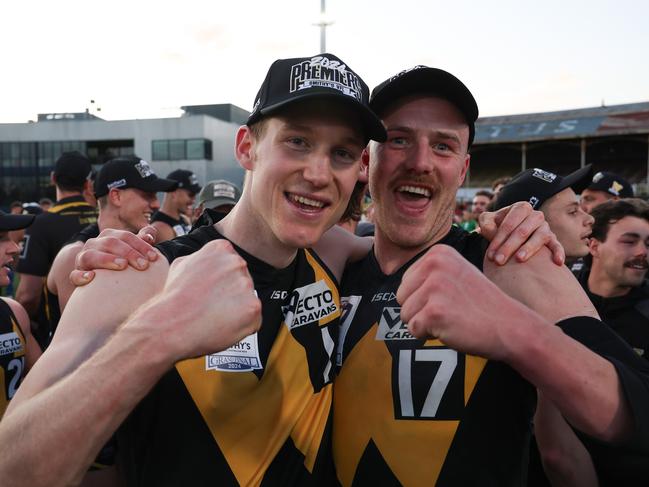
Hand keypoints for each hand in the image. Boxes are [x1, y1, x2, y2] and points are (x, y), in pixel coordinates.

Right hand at [69, 227, 158, 286]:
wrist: (104, 283)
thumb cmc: (124, 264)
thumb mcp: (134, 251)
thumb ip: (142, 240)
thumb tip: (149, 236)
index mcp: (109, 236)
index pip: (125, 236)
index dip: (141, 245)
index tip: (154, 258)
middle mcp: (94, 244)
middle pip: (111, 243)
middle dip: (129, 252)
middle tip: (144, 265)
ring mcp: (83, 258)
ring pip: (91, 255)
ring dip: (107, 259)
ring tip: (122, 265)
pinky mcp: (77, 274)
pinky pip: (75, 274)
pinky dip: (81, 276)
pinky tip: (91, 277)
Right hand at [136, 239, 261, 360]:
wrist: (169, 324)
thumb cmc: (172, 297)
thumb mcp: (181, 265)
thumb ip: (201, 259)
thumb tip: (208, 261)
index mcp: (222, 249)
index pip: (231, 265)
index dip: (221, 281)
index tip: (209, 290)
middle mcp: (238, 263)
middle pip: (242, 282)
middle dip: (230, 295)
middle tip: (211, 306)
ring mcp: (247, 285)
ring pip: (248, 300)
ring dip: (236, 310)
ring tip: (214, 316)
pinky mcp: (253, 306)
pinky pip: (254, 319)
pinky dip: (242, 326)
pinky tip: (222, 325)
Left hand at [397, 244, 537, 360]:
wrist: (511, 326)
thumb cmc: (480, 304)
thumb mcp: (455, 274)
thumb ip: (428, 274)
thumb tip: (394, 283)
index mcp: (438, 253)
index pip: (406, 281)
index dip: (424, 297)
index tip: (451, 298)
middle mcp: (435, 265)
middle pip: (401, 297)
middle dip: (420, 310)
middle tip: (451, 311)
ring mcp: (435, 288)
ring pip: (405, 314)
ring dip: (425, 323)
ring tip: (452, 318)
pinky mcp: (435, 312)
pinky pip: (413, 329)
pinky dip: (428, 335)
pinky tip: (452, 328)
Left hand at [479, 202, 563, 265]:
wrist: (510, 234)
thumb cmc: (497, 226)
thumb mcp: (488, 222)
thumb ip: (486, 224)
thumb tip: (491, 232)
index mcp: (520, 208)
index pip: (509, 224)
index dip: (498, 239)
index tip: (490, 255)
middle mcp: (535, 215)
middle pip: (522, 231)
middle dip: (509, 247)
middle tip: (499, 261)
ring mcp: (545, 227)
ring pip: (539, 237)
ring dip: (529, 248)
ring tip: (519, 259)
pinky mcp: (552, 238)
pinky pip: (557, 244)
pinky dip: (559, 252)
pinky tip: (558, 262)